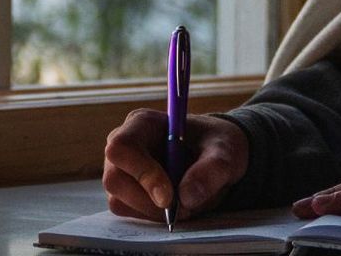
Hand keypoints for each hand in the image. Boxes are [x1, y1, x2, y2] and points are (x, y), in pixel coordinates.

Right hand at [102, 109, 249, 222]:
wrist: (216, 157)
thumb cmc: (217, 144)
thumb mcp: (226, 152)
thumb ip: (211, 170)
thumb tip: (186, 197)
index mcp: (143, 123)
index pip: (122, 147)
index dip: (141, 173)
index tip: (168, 196)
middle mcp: (125, 145)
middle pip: (114, 179)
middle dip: (147, 201)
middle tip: (181, 208)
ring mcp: (122, 170)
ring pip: (119, 201)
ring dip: (153, 212)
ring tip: (185, 204)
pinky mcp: (126, 192)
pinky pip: (128, 212)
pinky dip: (152, 217)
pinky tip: (175, 205)